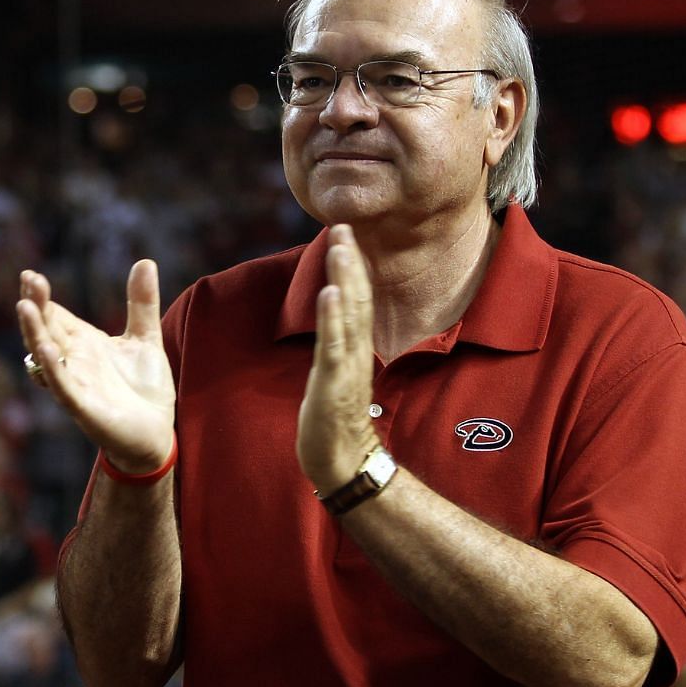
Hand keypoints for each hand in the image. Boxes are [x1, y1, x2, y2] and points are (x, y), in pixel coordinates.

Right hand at [17, 261, 175, 472]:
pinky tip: (47, 351)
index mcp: (83, 343)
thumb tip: (145, 261)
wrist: (157, 434)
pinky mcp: (84, 408)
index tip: (31, 276)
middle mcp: (73, 361)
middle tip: (29, 280)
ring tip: (25, 307)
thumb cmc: (145, 390)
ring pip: (46, 356)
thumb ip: (142, 303)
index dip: (41, 297)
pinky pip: (63, 388)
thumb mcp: (146, 339)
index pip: (55, 315)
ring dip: (35, 333)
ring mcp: (75, 384)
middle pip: (46, 329)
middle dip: (36, 306)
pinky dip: (53, 371)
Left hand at [297, 225, 383, 491]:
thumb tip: (330, 324)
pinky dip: (333, 318)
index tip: (343, 234)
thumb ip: (336, 346)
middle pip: (355, 298)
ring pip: (348, 315)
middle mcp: (355, 351)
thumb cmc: (335, 420)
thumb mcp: (335, 373)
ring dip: (344, 279)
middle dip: (349, 261)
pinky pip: (335, 346)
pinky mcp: (334, 383)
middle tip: (343, 226)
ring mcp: (346, 366)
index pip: (355, 299)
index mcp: (354, 347)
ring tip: (341, 248)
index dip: (351, 266)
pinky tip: (330, 293)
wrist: (344, 460)